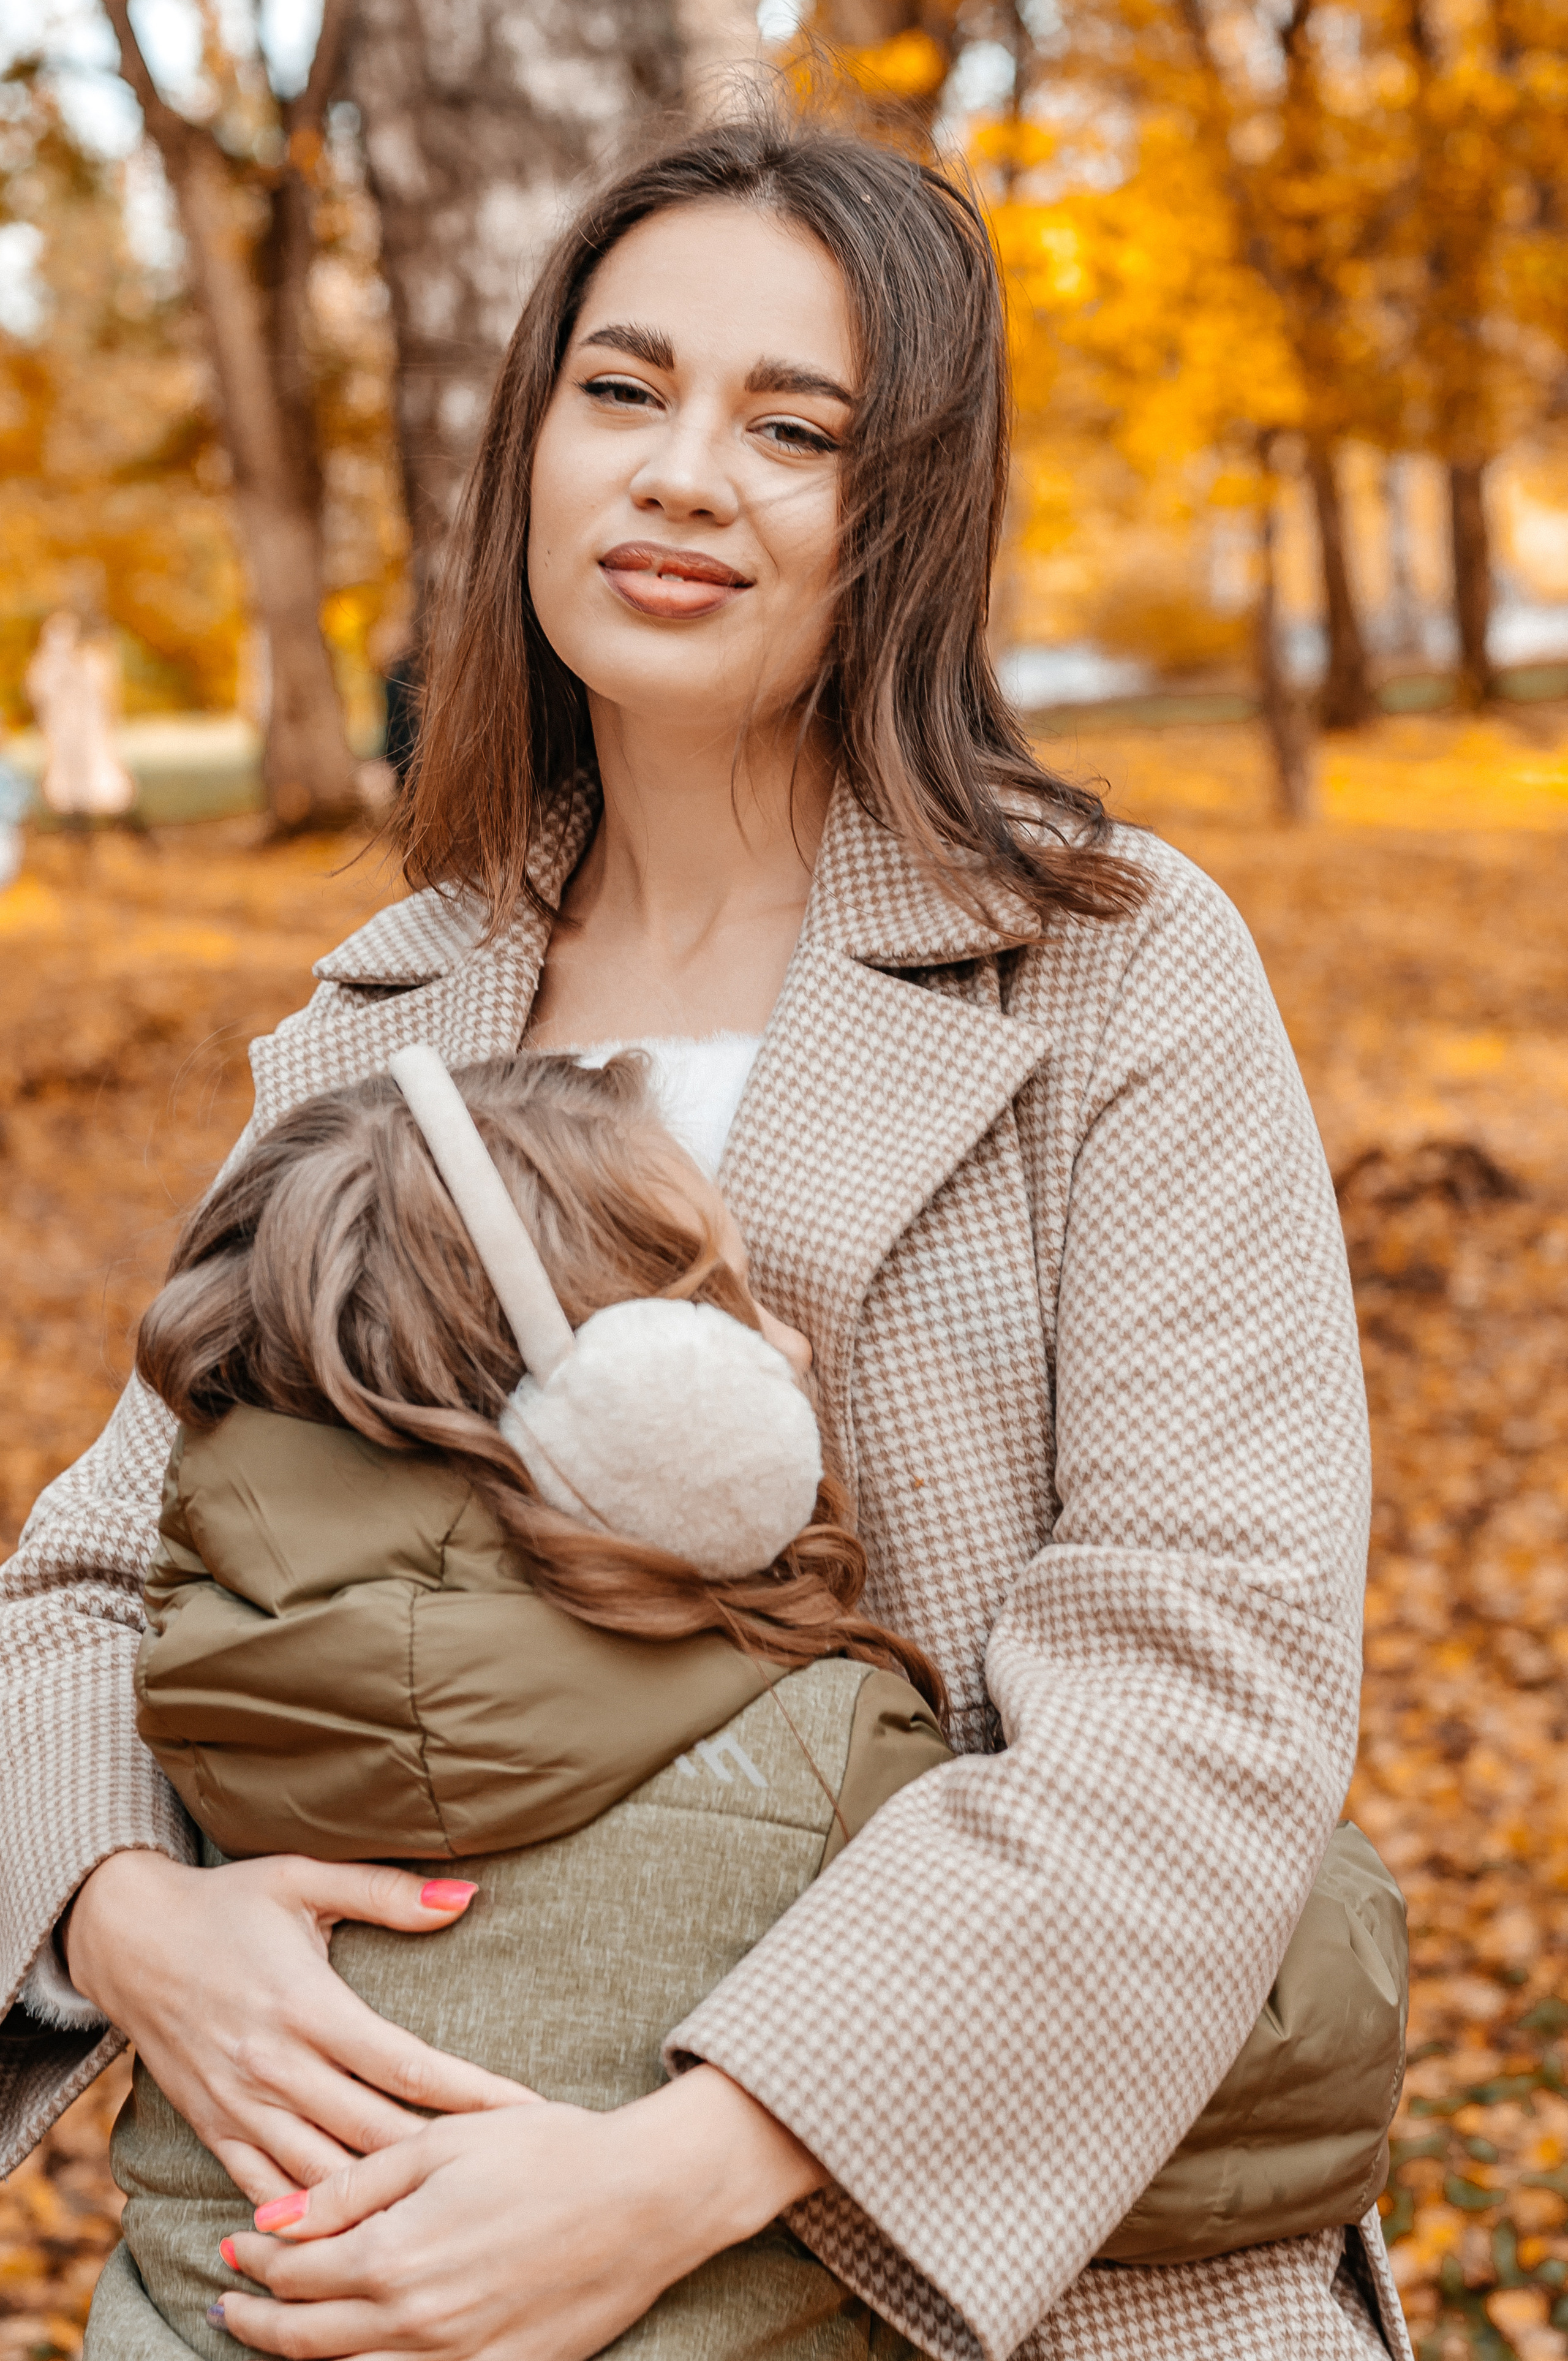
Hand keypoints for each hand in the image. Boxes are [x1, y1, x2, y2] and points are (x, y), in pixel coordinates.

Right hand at [64, 1849, 532, 2202]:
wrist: (127, 1939)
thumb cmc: (228, 1903)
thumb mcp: (304, 1879)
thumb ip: (386, 1893)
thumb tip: (466, 1896)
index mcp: (307, 2005)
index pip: (405, 2065)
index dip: (471, 2093)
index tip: (524, 2112)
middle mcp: (274, 2065)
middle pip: (374, 2132)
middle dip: (443, 2158)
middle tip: (505, 2175)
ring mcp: (241, 2106)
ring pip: (323, 2177)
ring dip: (383, 2201)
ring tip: (448, 2215)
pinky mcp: (214, 2129)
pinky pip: (266, 2193)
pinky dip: (309, 2222)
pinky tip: (356, 2239)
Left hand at [217, 2064, 828, 2359]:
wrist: (646, 2198)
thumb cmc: (548, 2151)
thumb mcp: (443, 2142)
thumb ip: (352, 2185)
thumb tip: (271, 2217)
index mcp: (397, 2255)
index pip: (295, 2273)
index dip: (256, 2260)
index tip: (237, 2246)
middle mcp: (416, 2322)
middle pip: (306, 2341)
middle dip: (255, 2323)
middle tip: (226, 2304)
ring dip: (301, 2357)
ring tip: (275, 2336)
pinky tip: (361, 2353)